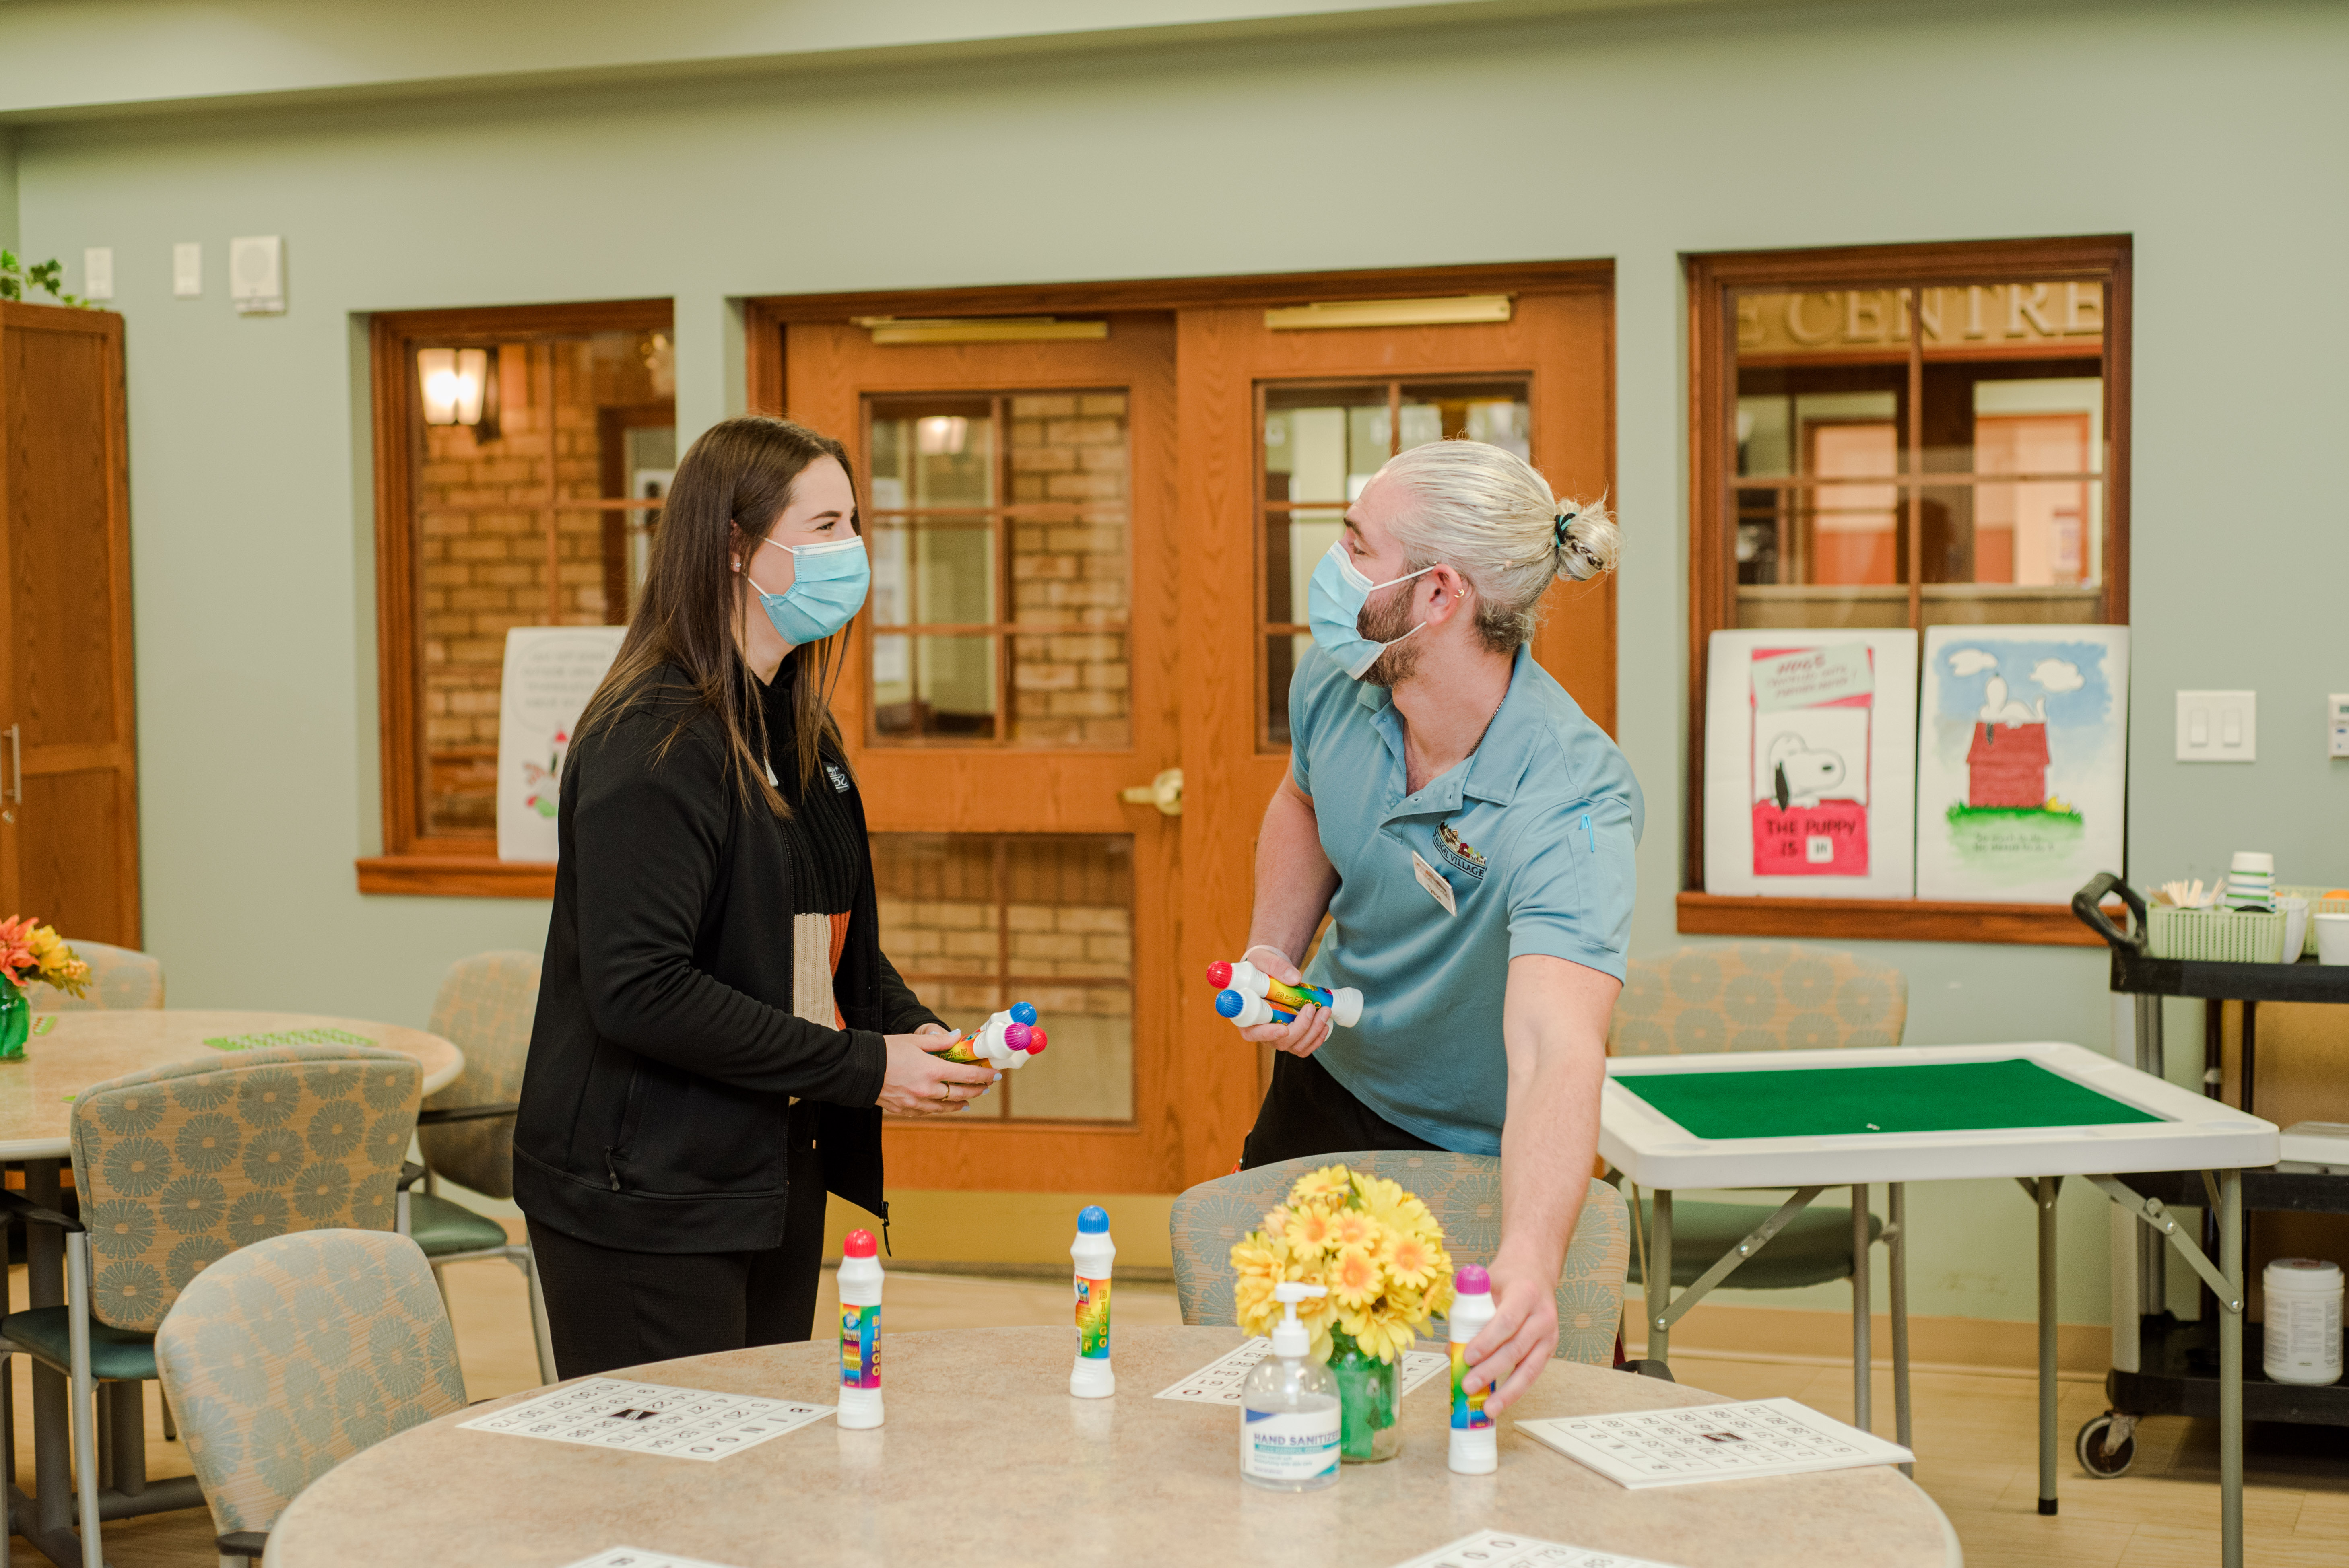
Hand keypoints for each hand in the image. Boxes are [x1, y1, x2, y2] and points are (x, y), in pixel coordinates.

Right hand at [878, 1030, 996, 1115]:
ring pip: (945, 1107)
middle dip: (977, 1090)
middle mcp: (927, 1090)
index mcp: (932, 1070)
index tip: (995, 1074)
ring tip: (968, 1101)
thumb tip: (957, 1036)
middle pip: (960, 1093)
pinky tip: (943, 1107)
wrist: (858, 1068)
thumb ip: (939, 1041)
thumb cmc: (886, 1050)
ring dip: (960, 1103)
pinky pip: (928, 1112)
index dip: (984, 1075)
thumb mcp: (914, 1040)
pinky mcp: (904, 1109)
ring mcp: (916, 1102)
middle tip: (985, 1087)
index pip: (967, 1075)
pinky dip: (939, 1109)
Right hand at [1232, 944, 1334, 1057]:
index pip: (1252, 1033)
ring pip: (1295, 1046)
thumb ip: (1277, 967)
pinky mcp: (1290, 1036)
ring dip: (1313, 1032)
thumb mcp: (1264, 960)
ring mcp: (1277, 1036)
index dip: (1268, 1034)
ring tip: (1324, 1011)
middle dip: (1301, 1027)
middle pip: (1280, 1042)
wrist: (1271, 970)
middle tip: (1312, 1007)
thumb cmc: (1261, 966)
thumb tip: (1294, 979)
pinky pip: (1304, 1046)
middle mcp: (1260, 1030)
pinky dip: (1316, 1039)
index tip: (1285, 1029)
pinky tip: (1324, 1024)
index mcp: (1246, 1015)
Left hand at [1462, 1250, 1559, 1412]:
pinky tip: (1502, 1401)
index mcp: (1524, 1294)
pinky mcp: (1551, 1347)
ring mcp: (1550, 1333)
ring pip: (1529, 1368)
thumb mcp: (1485, 1285)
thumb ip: (1469, 1314)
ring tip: (1489, 1408)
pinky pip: (1533, 1372)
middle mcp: (1542, 1315)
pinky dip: (1516, 1389)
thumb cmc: (1507, 1278)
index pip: (1505, 1322)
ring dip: (1507, 1391)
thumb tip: (1449, 1350)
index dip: (1486, 1342)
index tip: (1467, 1357)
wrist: (1535, 1269)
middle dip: (1491, 1370)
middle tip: (1469, 1386)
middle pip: (1516, 1348)